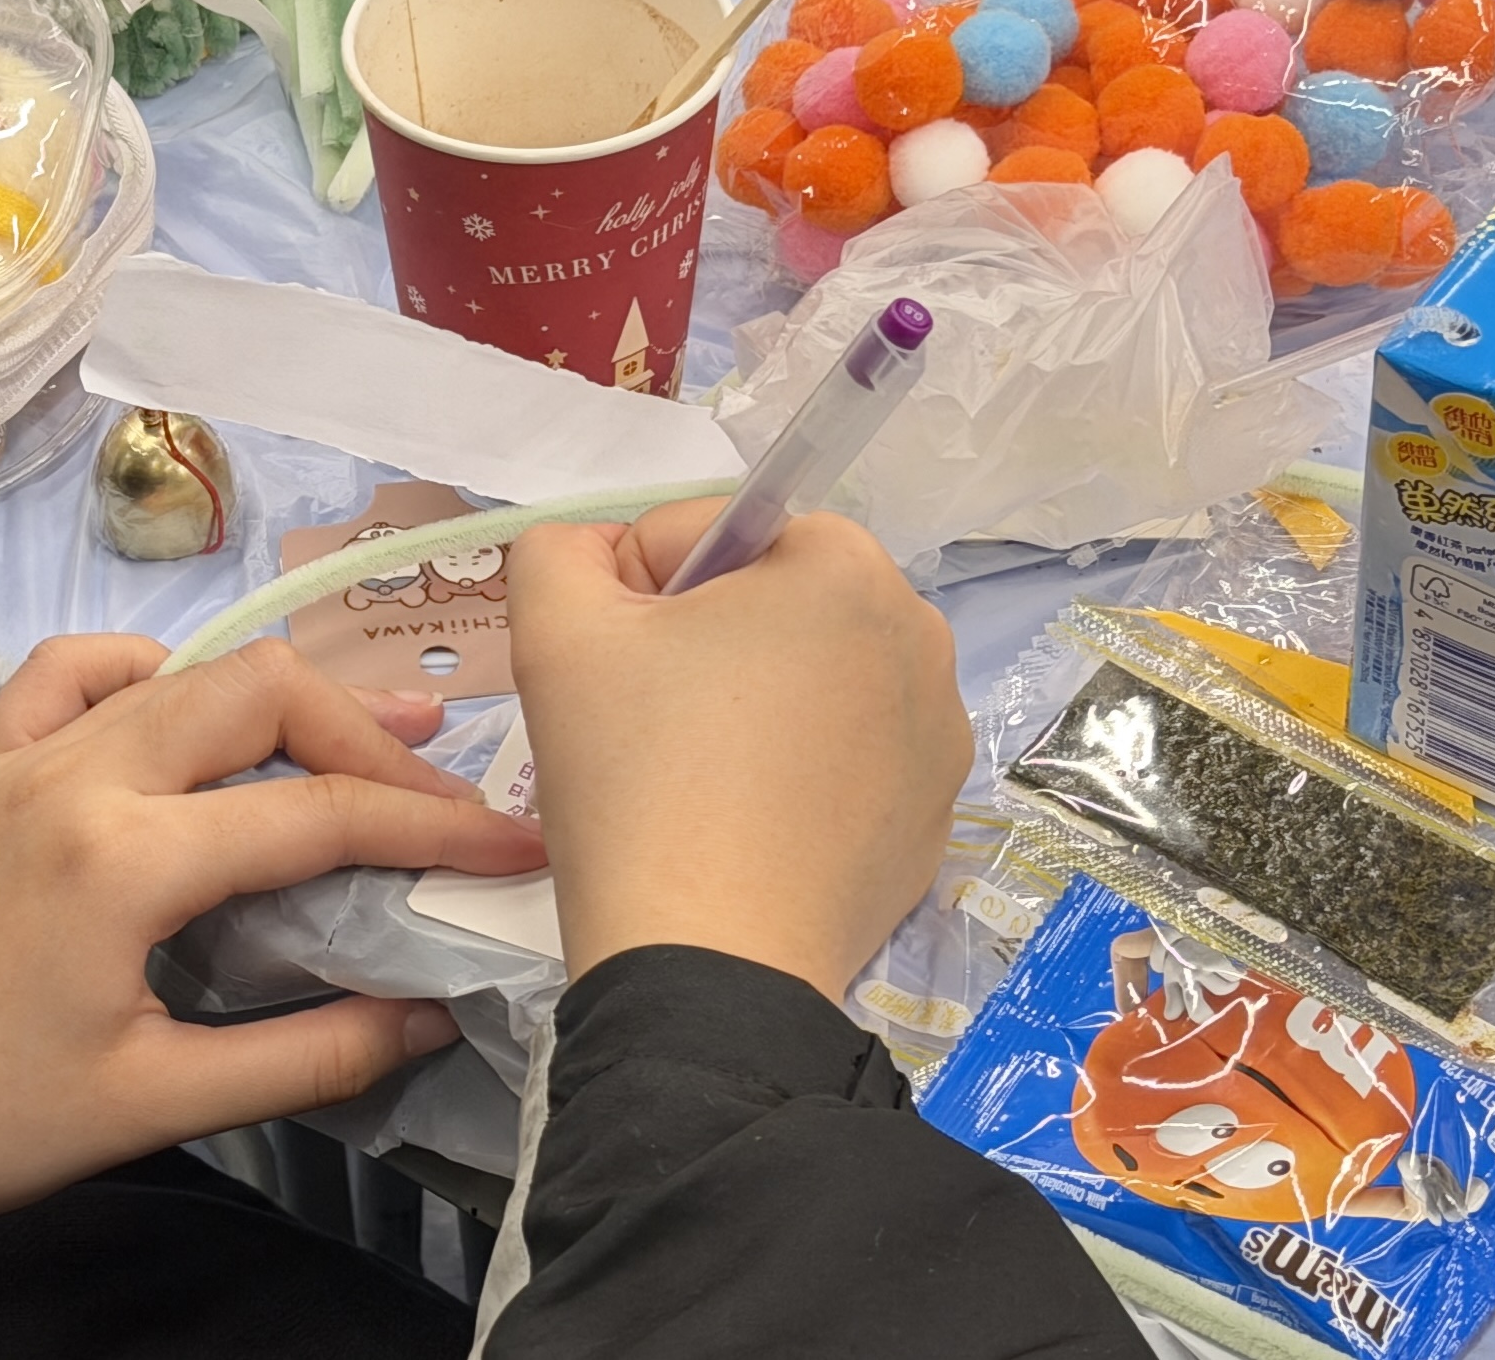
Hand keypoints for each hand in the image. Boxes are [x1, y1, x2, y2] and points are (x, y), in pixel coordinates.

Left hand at [0, 637, 542, 1223]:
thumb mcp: (162, 1103)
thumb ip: (309, 1055)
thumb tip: (429, 1015)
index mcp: (124, 860)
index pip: (315, 814)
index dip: (431, 824)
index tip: (513, 842)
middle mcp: (74, 776)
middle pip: (259, 694)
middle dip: (367, 737)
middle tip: (439, 794)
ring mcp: (19, 758)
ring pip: (180, 673)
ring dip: (278, 699)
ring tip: (361, 737)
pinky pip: (70, 672)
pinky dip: (145, 672)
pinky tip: (187, 715)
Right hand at [504, 502, 966, 1002]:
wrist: (707, 961)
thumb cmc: (638, 776)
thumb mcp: (555, 627)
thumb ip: (563, 551)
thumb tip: (600, 560)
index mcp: (845, 567)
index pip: (711, 533)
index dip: (642, 591)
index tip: (618, 667)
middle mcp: (919, 636)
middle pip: (773, 602)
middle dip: (706, 642)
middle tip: (650, 724)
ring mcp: (939, 735)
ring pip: (812, 680)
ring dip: (755, 704)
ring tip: (699, 781)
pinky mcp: (933, 817)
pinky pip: (848, 760)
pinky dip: (797, 776)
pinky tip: (748, 828)